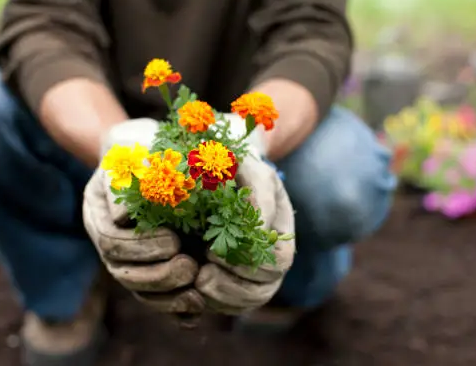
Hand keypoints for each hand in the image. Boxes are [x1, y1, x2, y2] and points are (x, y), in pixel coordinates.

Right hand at [83, 119, 204, 314]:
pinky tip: (196, 309)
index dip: (141, 247)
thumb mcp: (135, 143)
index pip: (113, 241)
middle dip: (157, 275)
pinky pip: (158, 300)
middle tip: (190, 268)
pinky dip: (175, 309)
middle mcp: (111, 240)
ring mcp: (130, 258)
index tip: (174, 241)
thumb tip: (121, 218)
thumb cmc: (147, 142)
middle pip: (123, 272)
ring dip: (167, 295)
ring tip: (197, 286)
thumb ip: (127, 172)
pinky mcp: (152, 269)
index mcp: (101, 212)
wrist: (158, 151)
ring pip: (140, 291)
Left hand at [194, 150, 295, 313]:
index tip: (214, 251)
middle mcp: (272, 259)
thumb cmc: (236, 171)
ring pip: (248, 302)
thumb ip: (258, 192)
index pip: (278, 262)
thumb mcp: (250, 170)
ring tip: (197, 282)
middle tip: (202, 274)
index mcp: (281, 232)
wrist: (217, 177)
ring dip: (221, 297)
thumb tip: (260, 229)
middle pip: (264, 290)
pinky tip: (194, 290)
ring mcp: (254, 274)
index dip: (249, 263)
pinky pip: (230, 306)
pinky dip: (212, 302)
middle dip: (232, 286)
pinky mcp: (233, 283)